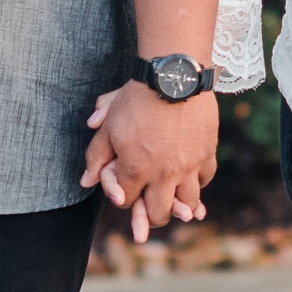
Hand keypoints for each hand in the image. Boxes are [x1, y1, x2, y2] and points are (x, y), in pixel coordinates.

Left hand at [80, 82, 218, 241]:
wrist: (173, 75)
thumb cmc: (137, 98)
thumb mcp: (109, 124)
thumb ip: (96, 156)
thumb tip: (85, 181)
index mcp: (136, 168)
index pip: (126, 201)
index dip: (122, 196)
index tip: (125, 188)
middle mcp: (164, 174)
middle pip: (158, 212)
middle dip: (151, 215)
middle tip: (151, 209)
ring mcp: (188, 166)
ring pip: (188, 202)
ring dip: (180, 205)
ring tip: (176, 202)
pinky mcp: (206, 153)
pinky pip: (205, 179)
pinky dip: (198, 182)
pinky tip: (191, 177)